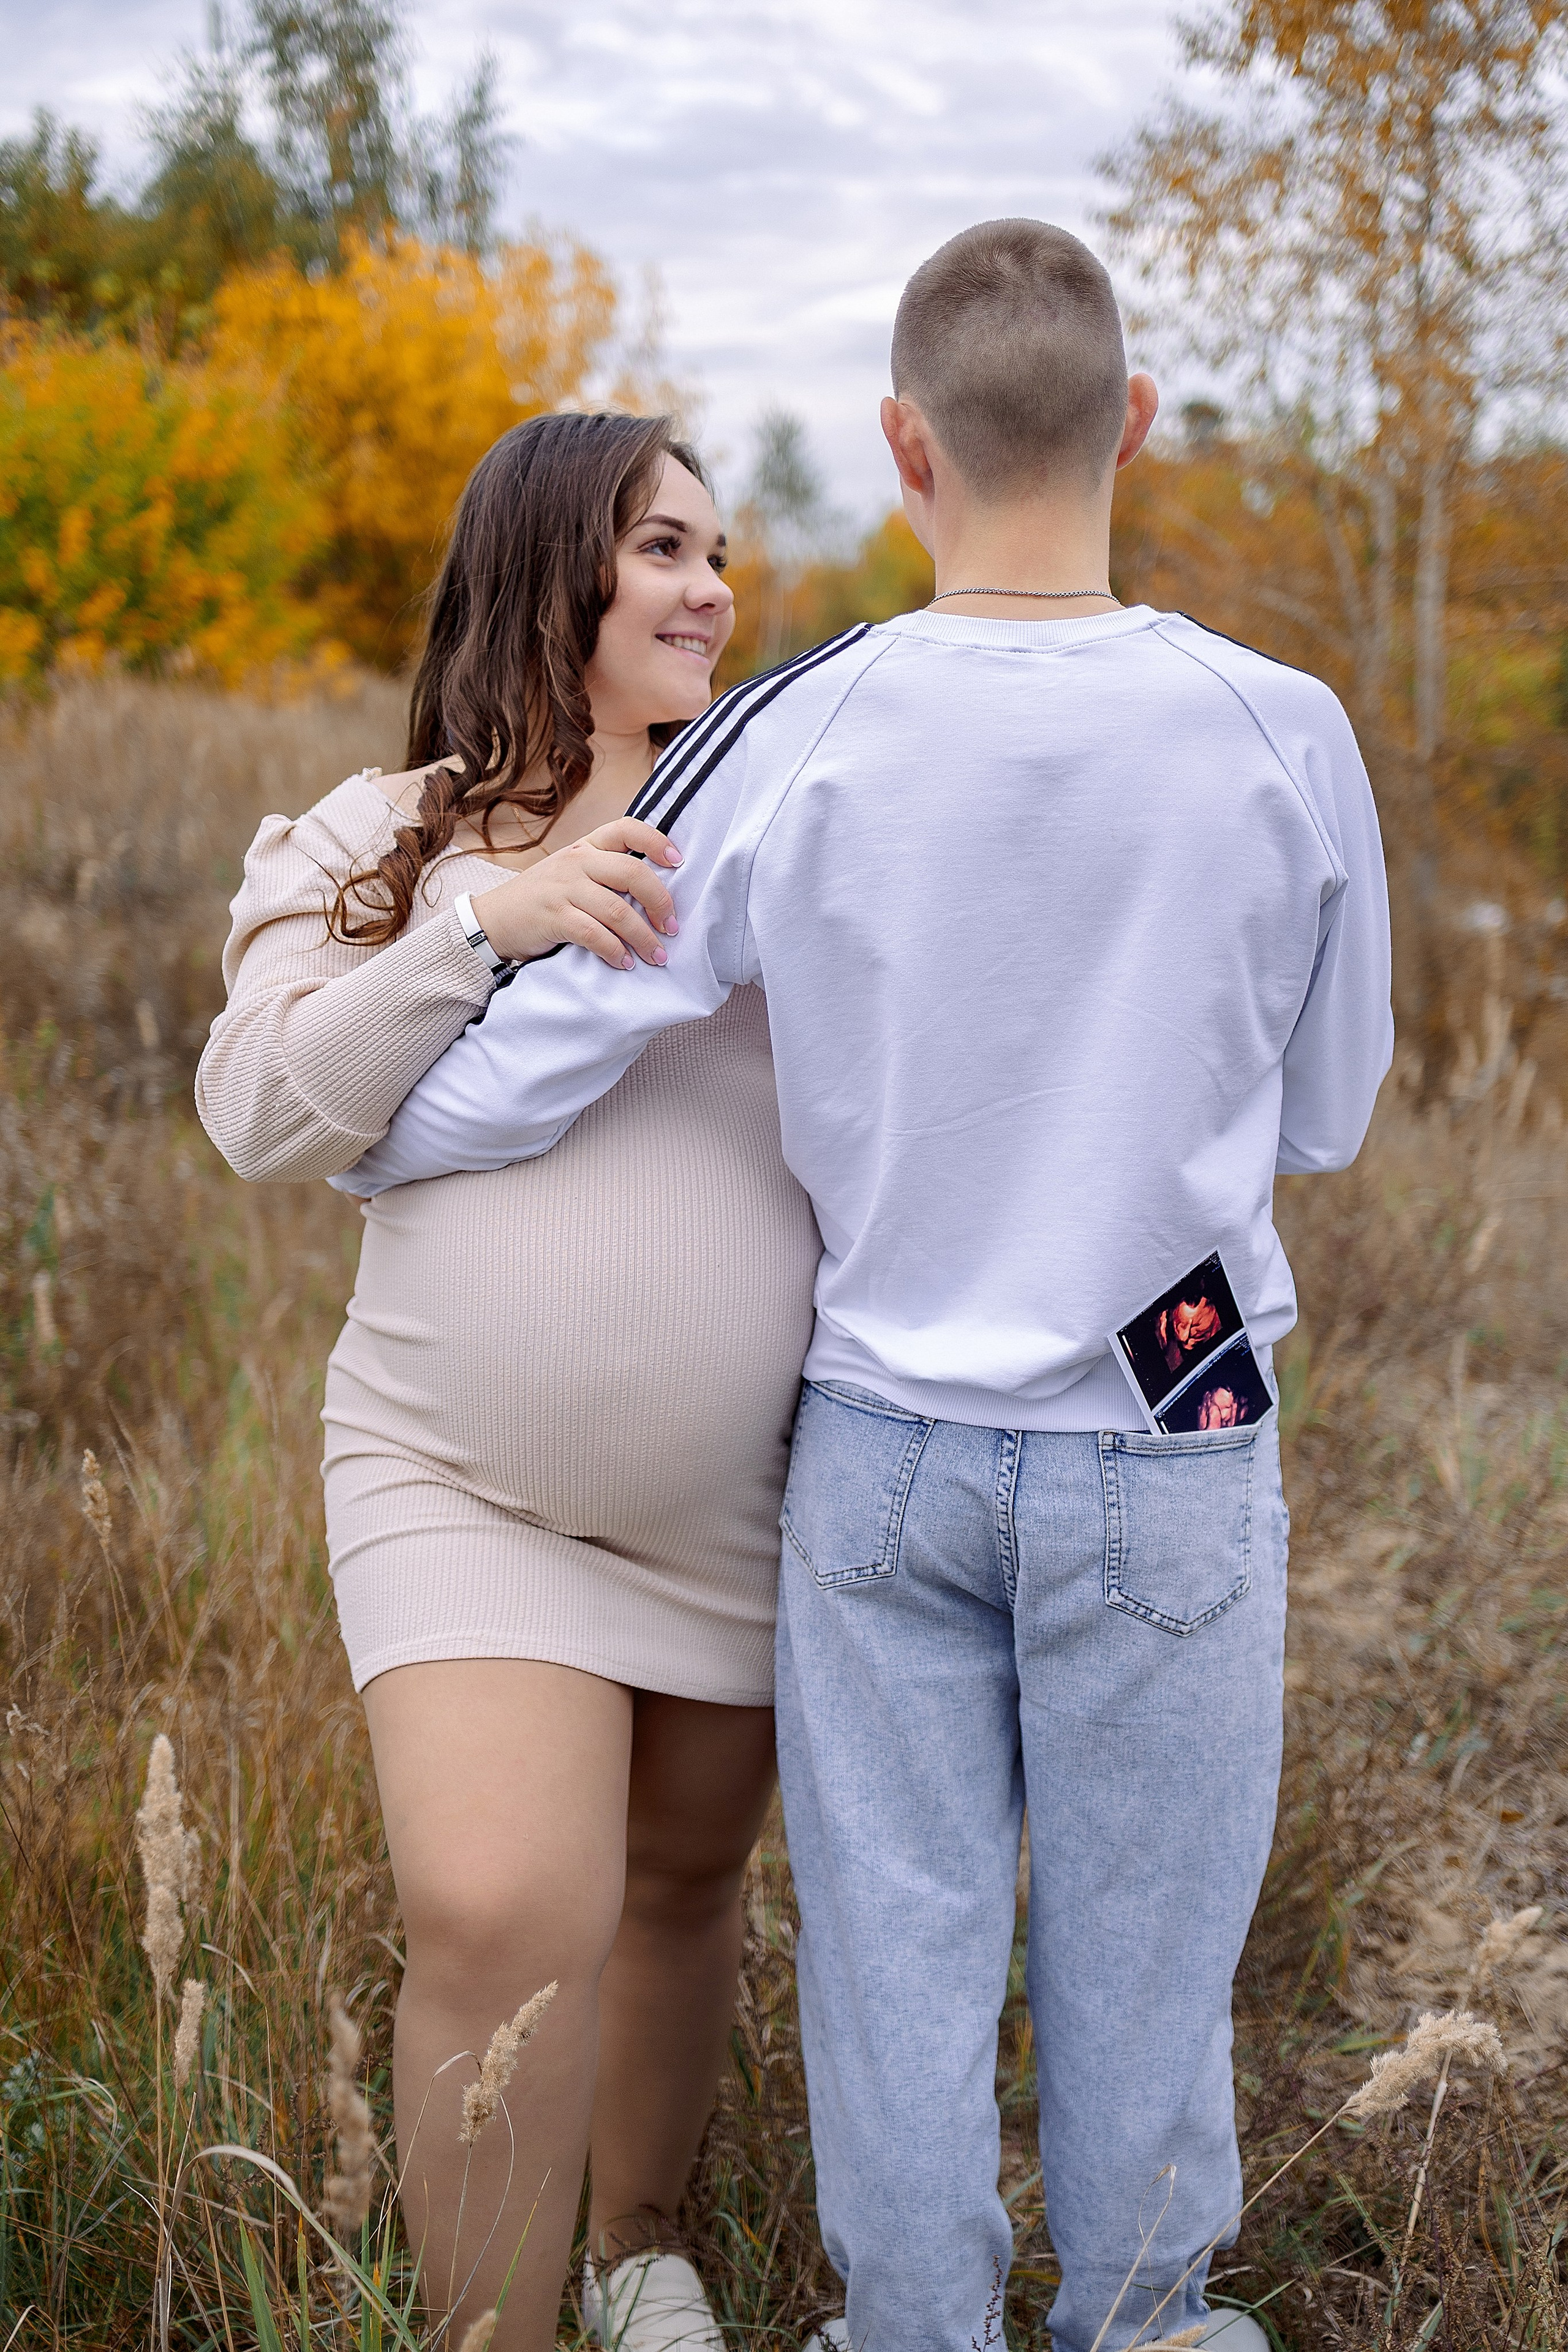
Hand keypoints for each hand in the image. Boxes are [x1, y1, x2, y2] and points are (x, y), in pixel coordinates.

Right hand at [466, 818, 682, 970]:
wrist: (493, 920)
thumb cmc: (543, 899)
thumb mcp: (571, 872)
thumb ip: (606, 872)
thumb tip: (655, 891)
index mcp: (585, 846)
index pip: (626, 828)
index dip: (657, 841)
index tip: (678, 861)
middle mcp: (576, 862)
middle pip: (632, 872)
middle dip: (660, 901)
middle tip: (672, 927)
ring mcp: (563, 889)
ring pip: (616, 909)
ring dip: (643, 936)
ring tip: (657, 955)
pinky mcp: (553, 917)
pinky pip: (593, 934)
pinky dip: (614, 951)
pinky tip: (624, 962)